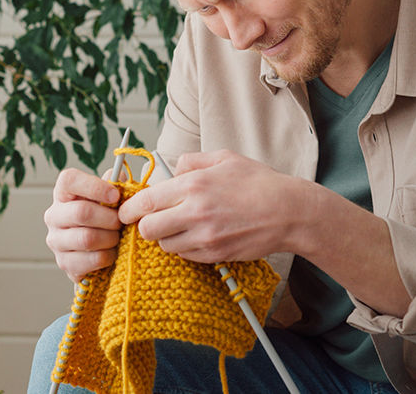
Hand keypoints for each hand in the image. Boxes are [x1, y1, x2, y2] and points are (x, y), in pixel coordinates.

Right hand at [44, 168, 123, 282]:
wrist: (96, 249)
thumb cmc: (103, 216)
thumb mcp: (108, 196)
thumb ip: (114, 184)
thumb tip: (119, 176)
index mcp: (62, 193)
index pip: (69, 180)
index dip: (95, 187)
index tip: (116, 196)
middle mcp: (53, 215)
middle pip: (81, 212)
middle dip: (110, 218)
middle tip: (122, 222)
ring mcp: (56, 241)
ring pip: (87, 238)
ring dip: (110, 238)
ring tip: (118, 237)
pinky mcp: (64, 263)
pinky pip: (91, 259)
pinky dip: (108, 256)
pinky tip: (111, 252)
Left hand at [118, 150, 309, 263]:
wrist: (289, 212)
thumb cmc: (259, 183)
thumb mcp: (224, 158)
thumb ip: (192, 162)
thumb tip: (172, 170)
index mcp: (193, 185)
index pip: (145, 202)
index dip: (130, 209)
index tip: (127, 211)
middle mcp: (195, 212)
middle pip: (147, 230)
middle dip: (145, 226)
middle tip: (153, 220)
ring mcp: (205, 237)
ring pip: (165, 246)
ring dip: (167, 238)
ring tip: (181, 226)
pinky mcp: (215, 254)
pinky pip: (185, 256)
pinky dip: (185, 248)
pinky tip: (198, 235)